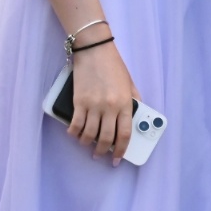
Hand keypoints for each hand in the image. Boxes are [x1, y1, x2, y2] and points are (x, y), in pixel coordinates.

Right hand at [68, 40, 138, 165]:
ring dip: (87, 144)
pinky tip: (76, 135)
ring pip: (89, 135)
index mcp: (125, 103)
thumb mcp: (129, 83)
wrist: (94, 51)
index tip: (118, 159)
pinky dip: (75, 134)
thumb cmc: (114, 66)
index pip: (124, 134)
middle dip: (103, 151)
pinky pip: (76, 125)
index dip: (121, 150)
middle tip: (100, 155)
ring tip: (88, 146)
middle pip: (106, 138)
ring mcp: (93, 105)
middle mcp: (109, 107)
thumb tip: (135, 115)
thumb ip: (133, 100)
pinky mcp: (78, 102)